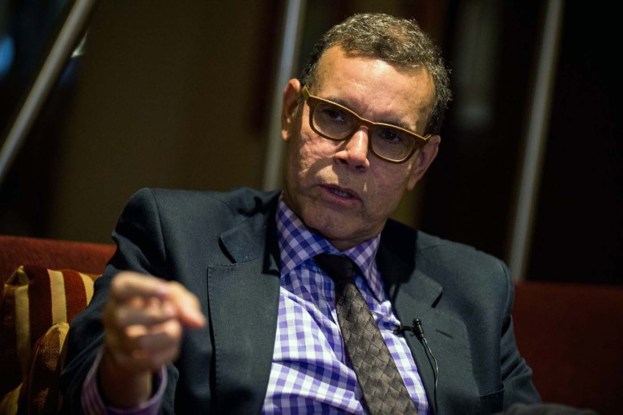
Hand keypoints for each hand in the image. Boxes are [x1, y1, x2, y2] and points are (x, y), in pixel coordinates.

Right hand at [98, 271, 204, 405]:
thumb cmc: (156, 306)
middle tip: (173, 313)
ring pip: (140, 342)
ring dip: (167, 335)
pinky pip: (149, 361)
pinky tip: (172, 344)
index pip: (122, 286)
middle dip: (156, 316)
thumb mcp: (172, 295)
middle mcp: (112, 316)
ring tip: (175, 328)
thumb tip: (197, 322)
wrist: (141, 336)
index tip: (165, 291)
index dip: (144, 288)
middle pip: (124, 318)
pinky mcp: (125, 361)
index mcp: (119, 293)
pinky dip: (169, 352)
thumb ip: (185, 303)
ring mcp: (115, 341)